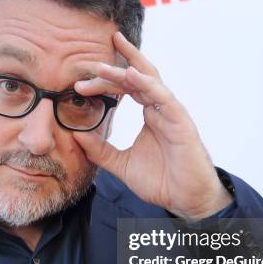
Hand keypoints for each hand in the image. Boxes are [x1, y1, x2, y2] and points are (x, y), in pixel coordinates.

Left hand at [72, 31, 232, 220]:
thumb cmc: (161, 181)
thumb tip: (76, 136)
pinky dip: (147, 84)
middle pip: (136, 78)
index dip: (105, 81)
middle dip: (112, 68)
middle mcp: (160, 108)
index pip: (126, 87)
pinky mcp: (180, 121)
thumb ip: (100, 151)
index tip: (79, 85)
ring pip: (147, 82)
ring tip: (101, 67)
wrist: (186, 200)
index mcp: (149, 114)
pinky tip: (131, 74)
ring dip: (124, 71)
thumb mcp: (121, 165)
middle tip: (87, 64)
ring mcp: (171, 112)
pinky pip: (163, 97)